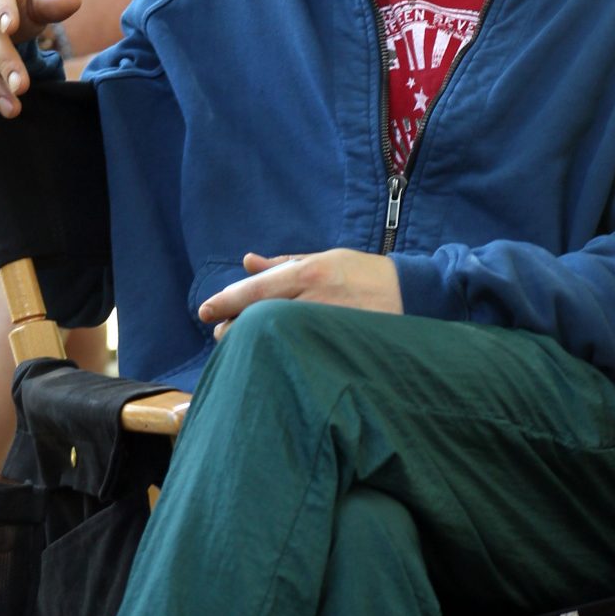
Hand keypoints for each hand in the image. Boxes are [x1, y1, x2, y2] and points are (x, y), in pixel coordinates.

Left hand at [199, 249, 403, 337]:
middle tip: (222, 333)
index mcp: (308, 273)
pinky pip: (297, 353)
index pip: (254, 290)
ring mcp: (324, 326)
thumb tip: (247, 262)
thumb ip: (283, 264)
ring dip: (253, 343)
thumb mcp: (324, 258)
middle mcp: (313, 299)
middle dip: (234, 328)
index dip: (224, 303)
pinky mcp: (335, 346)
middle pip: (257, 318)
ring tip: (245, 346)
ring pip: (274, 339)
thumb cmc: (363, 273)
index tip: (204, 312)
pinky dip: (280, 355)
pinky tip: (272, 358)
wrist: (410, 294)